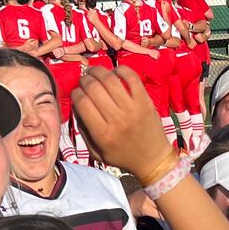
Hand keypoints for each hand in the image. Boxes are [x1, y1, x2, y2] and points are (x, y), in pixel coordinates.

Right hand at [73, 66, 177, 180]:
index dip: (75, 93)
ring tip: (95, 71)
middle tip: (84, 80)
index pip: (82, 102)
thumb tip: (76, 105)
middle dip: (84, 80)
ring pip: (110, 79)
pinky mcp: (145, 101)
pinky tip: (115, 72)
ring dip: (98, 71)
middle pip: (93, 87)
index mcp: (103, 134)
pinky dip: (121, 69)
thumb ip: (83, 131)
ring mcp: (133, 109)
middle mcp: (117, 120)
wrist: (153, 160)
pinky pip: (131, 77)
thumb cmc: (123, 157)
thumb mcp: (97, 153)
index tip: (76, 93)